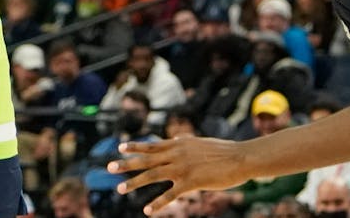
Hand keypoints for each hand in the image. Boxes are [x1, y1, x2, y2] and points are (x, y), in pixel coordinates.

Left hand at [109, 137, 246, 211]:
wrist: (240, 158)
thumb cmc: (223, 151)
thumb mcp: (199, 143)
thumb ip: (185, 143)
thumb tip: (175, 139)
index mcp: (179, 143)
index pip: (152, 144)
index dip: (136, 146)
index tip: (120, 147)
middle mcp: (176, 153)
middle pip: (146, 159)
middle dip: (126, 164)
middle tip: (109, 167)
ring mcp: (182, 167)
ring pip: (152, 175)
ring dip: (134, 183)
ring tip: (119, 189)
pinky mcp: (190, 182)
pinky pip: (170, 195)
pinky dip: (157, 203)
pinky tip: (147, 211)